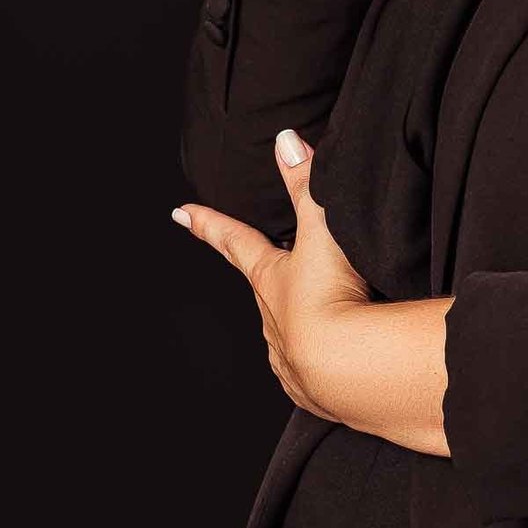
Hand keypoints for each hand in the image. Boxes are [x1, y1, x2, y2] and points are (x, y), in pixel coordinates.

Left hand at [173, 130, 367, 422]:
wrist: (346, 368)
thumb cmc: (331, 295)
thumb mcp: (320, 230)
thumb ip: (306, 184)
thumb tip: (286, 139)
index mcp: (269, 277)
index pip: (233, 241)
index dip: (208, 224)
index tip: (180, 212)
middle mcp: (271, 316)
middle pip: (260, 289)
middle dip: (262, 278)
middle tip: (262, 269)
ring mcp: (287, 355)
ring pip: (283, 332)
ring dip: (294, 323)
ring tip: (311, 319)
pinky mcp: (311, 389)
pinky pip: (308, 371)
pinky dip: (314, 362)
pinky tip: (327, 362)